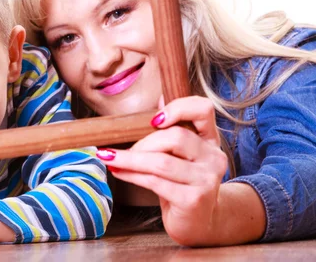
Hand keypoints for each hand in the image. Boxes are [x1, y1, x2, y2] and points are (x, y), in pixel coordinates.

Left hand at [96, 96, 227, 245]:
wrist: (198, 223)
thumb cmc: (182, 184)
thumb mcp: (180, 155)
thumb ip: (172, 130)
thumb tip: (159, 100)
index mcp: (210, 139)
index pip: (203, 110)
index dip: (179, 107)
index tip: (154, 119)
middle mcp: (213, 157)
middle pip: (176, 137)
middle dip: (142, 142)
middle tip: (121, 150)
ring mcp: (206, 180)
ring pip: (162, 162)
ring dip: (129, 159)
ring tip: (110, 158)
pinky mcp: (193, 200)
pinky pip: (156, 182)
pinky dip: (132, 175)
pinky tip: (119, 172)